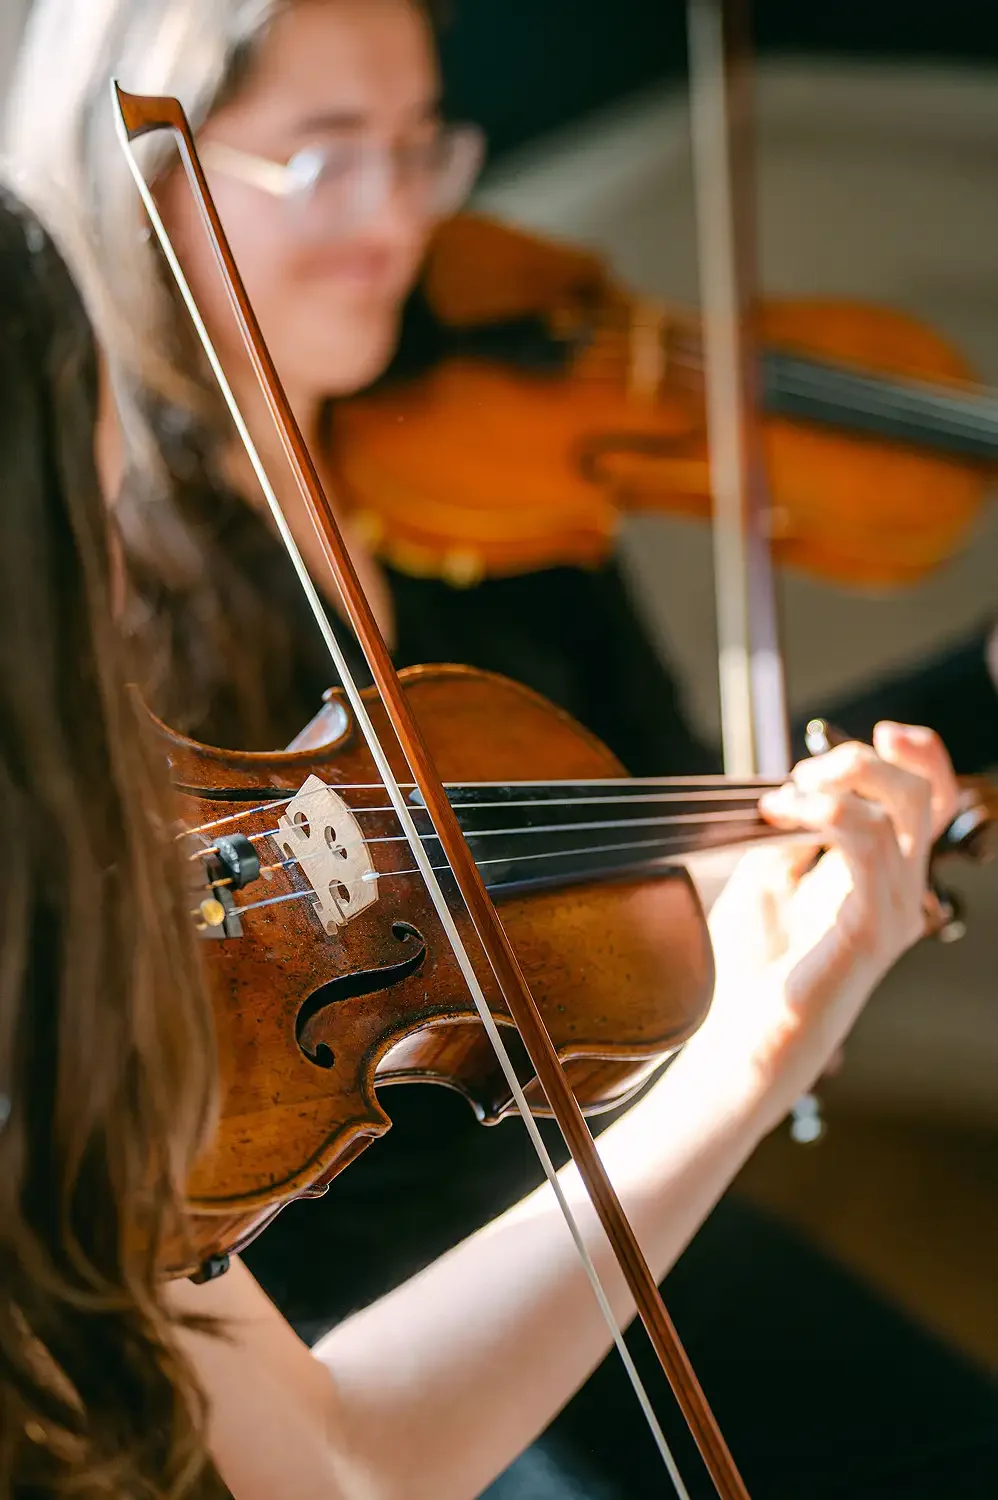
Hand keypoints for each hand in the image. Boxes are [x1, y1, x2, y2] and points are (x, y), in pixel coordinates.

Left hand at [682, 723, 957, 1131]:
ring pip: (900, 807)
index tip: (881, 731)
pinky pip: (866, 841)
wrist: (736, 1044)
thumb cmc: (748, 971)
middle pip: (922, 793)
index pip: (928, 802)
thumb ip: (795, 830)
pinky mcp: (871, 929)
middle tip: (801, 774)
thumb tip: (799, 785)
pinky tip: (782, 813)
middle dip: (859, 759)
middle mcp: (899, 892)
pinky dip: (822, 810)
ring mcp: (892, 911)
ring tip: (781, 798)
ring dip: (833, 780)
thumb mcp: (768, 877)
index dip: (920, 754)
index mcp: (880, 878)